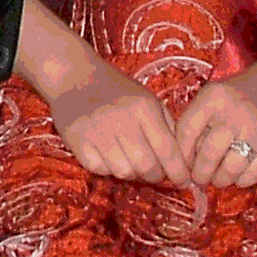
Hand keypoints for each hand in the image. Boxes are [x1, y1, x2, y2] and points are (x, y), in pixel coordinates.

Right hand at [46, 60, 188, 184]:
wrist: (72, 74)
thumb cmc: (116, 88)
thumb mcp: (147, 99)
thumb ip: (166, 127)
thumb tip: (182, 162)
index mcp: (143, 107)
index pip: (167, 150)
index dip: (178, 172)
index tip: (183, 182)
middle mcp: (120, 118)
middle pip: (146, 166)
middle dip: (155, 176)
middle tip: (154, 172)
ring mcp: (96, 130)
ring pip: (123, 172)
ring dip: (130, 173)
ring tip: (130, 161)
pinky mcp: (76, 139)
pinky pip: (98, 169)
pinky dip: (106, 168)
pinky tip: (107, 155)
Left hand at [174, 64, 256, 187]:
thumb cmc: (244, 92)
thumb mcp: (216, 94)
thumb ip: (199, 119)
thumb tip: (184, 159)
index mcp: (213, 97)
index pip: (186, 131)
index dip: (182, 154)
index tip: (183, 164)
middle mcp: (233, 113)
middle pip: (206, 155)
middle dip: (200, 174)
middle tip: (200, 178)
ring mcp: (256, 131)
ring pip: (228, 170)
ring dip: (220, 180)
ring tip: (220, 179)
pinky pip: (251, 176)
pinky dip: (242, 181)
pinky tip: (239, 176)